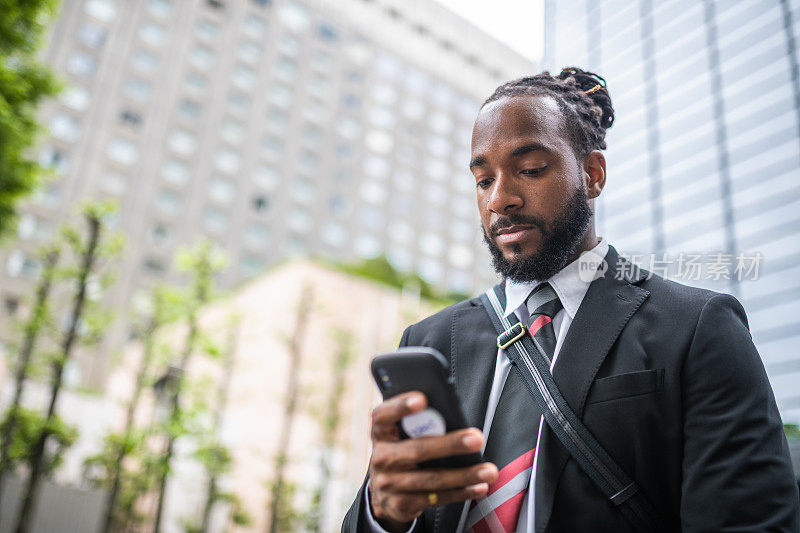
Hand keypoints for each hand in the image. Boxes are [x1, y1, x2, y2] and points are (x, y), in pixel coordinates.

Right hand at [368, 391, 498, 530]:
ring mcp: (389, 483)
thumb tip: (452, 414)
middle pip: (417, 449)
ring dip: (464, 475)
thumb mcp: (399, 435)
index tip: (423, 399)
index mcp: (381, 432)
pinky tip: (479, 486)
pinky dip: (461, 492)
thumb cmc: (401, 451)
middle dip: (450, 444)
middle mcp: (381, 457)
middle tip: (476, 439)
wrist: (382, 494)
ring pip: (432, 478)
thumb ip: (417, 424)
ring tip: (488, 470)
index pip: (384, 415)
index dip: (401, 406)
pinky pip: (437, 498)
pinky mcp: (402, 504)